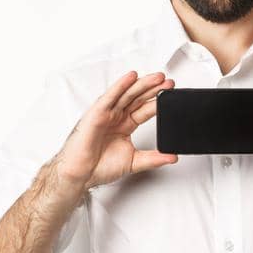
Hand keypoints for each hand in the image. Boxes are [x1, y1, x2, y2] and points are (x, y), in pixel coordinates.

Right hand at [53, 70, 177, 191]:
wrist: (80, 175)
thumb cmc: (99, 167)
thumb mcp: (134, 161)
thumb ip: (154, 158)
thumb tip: (172, 157)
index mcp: (125, 125)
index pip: (145, 109)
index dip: (158, 102)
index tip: (172, 95)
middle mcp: (116, 117)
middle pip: (138, 98)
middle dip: (154, 89)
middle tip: (169, 82)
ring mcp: (106, 114)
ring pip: (127, 94)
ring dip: (142, 84)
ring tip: (157, 77)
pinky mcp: (96, 114)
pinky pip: (110, 97)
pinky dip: (120, 86)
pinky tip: (131, 77)